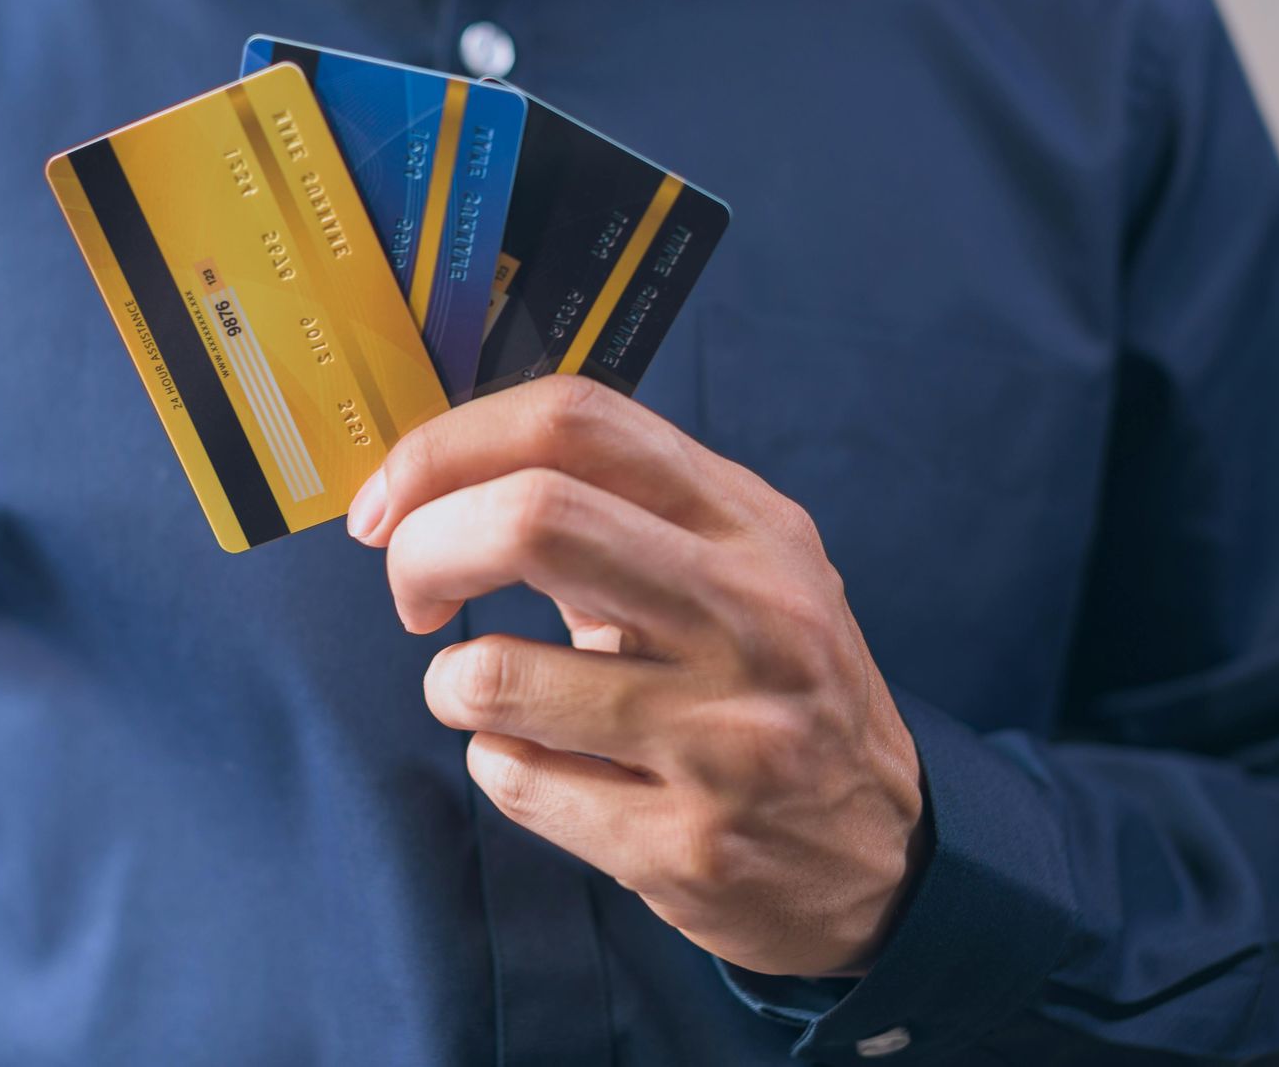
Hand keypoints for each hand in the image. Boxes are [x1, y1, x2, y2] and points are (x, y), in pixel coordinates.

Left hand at [345, 376, 928, 976]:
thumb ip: (620, 509)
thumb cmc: (779, 687)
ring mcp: (723, 737)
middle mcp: (749, 616)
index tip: (393, 497)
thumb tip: (445, 476)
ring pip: (496, 675)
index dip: (449, 446)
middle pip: (533, 519)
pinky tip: (551, 767)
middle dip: (425, 549)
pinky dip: (498, 764)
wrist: (886, 856)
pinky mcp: (687, 844)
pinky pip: (514, 782)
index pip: (577, 423)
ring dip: (454, 682)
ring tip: (489, 692)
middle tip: (413, 590)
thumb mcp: (742, 568)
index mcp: (749, 526)